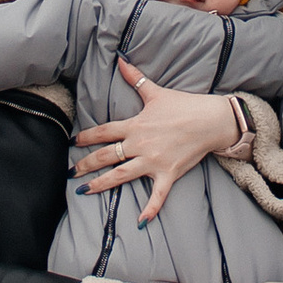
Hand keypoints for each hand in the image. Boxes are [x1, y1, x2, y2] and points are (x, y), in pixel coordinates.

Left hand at [73, 63, 239, 219]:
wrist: (211, 120)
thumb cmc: (184, 105)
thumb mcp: (156, 91)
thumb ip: (136, 78)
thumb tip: (120, 59)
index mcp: (135, 126)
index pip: (104, 132)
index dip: (86, 137)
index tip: (73, 143)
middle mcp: (140, 145)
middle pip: (107, 156)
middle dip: (86, 164)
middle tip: (70, 172)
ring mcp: (154, 161)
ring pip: (121, 176)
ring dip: (101, 184)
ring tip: (84, 191)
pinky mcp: (169, 174)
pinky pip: (157, 196)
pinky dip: (149, 209)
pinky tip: (139, 222)